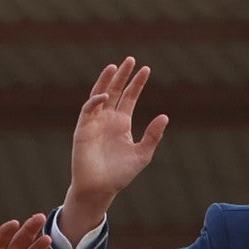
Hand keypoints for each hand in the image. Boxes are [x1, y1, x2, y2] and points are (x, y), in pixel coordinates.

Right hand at [64, 58, 169, 229]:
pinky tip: (106, 95)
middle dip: (122, 75)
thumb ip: (153, 135)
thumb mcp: (142, 154)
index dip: (137, 83)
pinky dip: (96, 101)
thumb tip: (165, 116)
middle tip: (130, 59)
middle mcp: (108, 119)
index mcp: (121, 123)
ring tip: (114, 66)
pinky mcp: (83, 129)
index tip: (146, 69)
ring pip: (99, 95)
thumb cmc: (119, 174)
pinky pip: (88, 110)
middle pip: (115, 91)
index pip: (129, 97)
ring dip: (106, 81)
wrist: (100, 188)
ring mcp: (94, 122)